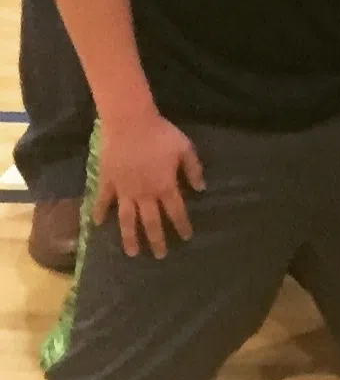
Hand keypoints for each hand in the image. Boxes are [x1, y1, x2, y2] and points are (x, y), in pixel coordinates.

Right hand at [94, 112, 203, 258]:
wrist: (130, 123)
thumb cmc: (161, 134)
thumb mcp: (185, 148)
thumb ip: (193, 169)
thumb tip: (201, 188)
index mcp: (165, 186)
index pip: (176, 211)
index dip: (182, 225)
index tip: (186, 238)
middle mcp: (144, 194)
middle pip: (151, 222)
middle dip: (157, 240)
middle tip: (159, 255)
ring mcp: (124, 190)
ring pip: (127, 220)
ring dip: (129, 237)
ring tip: (132, 253)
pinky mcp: (107, 182)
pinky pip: (103, 201)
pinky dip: (100, 213)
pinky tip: (98, 225)